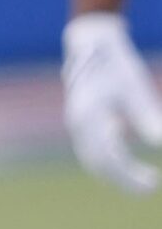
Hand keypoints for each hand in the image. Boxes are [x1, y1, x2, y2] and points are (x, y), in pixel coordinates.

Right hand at [62, 13, 161, 193]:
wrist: (92, 42)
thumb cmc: (117, 63)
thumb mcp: (137, 90)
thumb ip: (147, 120)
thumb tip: (161, 146)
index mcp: (89, 118)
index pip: (109, 160)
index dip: (131, 176)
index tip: (153, 184)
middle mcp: (77, 125)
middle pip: (99, 166)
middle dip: (125, 180)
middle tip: (151, 187)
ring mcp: (75, 125)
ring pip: (93, 161)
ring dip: (117, 173)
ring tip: (143, 180)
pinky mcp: (80, 124)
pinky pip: (91, 151)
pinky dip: (109, 160)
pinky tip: (128, 160)